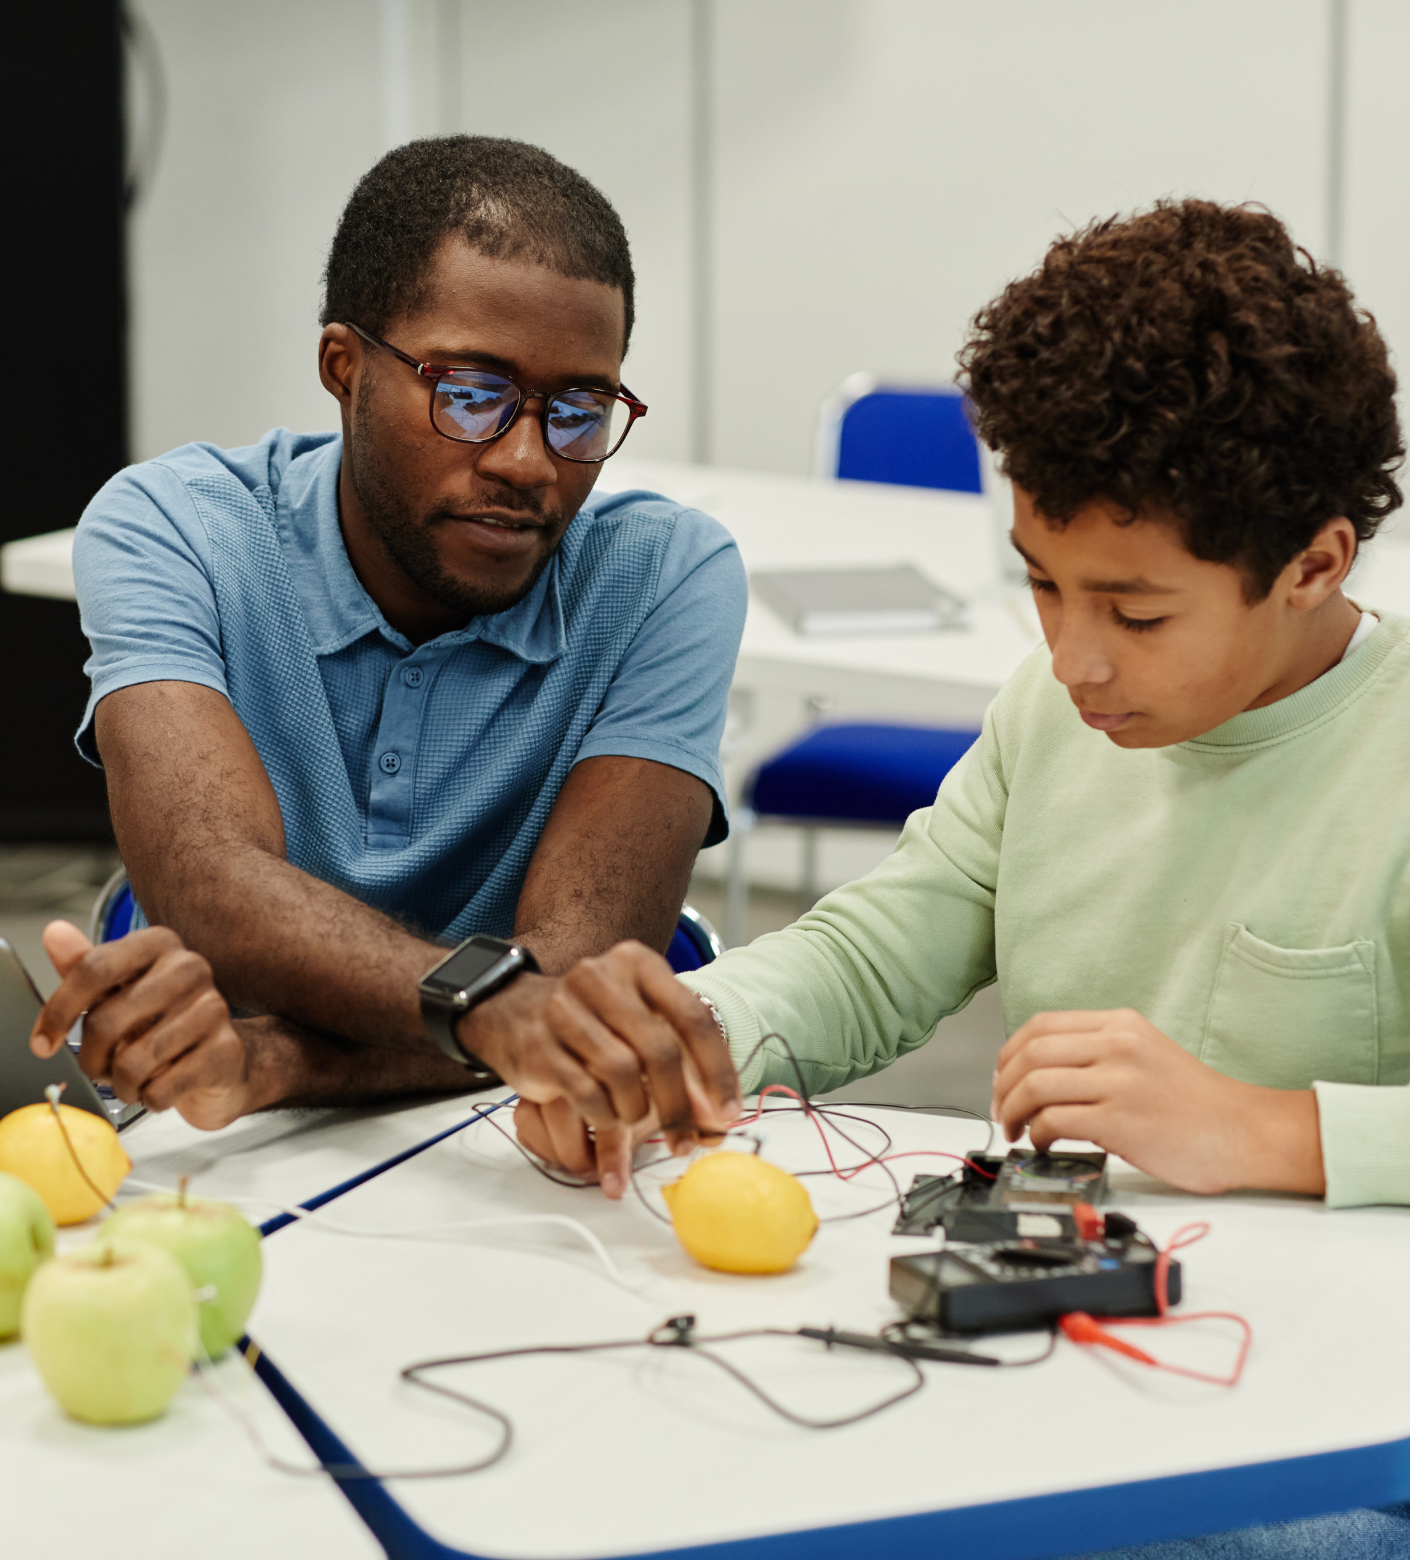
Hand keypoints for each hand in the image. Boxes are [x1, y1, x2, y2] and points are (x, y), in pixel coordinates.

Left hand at [30, 921, 258, 1129]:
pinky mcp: (225, 1049)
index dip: (59, 1011)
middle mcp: (190, 968)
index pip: (94, 968)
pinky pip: (161, 1089)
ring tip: (132, 1081)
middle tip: (99, 1068)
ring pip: (132, 1062)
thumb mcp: (121, 992)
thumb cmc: (165, 1024)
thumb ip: (86, 966)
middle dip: (91, 1060)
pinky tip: (160, 1088)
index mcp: (159, 944)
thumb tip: (55, 933)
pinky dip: (150, 1099)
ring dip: (122, 1085)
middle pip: (105, 1021)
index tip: (44, 1042)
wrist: (222, 1059)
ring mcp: (213, 1007)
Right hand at [464, 940, 741, 1198]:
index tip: (729, 1113)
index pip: (693, 1017)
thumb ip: (681, 1061)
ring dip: (635, 1110)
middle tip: (685, 1142)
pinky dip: (605, 1116)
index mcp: (637, 964)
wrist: (510, 1008)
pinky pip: (587, 1094)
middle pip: (660, 1050)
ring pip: (624, 1075)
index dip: (718, 1071)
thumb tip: (717, 1120)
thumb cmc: (593, 1020)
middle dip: (679, 1106)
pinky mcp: (539, 1046)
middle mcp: (601, 978)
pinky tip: (605, 1117)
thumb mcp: (638, 1021)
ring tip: (631, 1116)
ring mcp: (564, 1010)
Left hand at [991, 1007, 1324, 1195]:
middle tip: (1001, 1110)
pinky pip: (1054, 1121)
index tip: (1001, 1077)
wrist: (1244, 1132)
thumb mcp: (1146, 1054)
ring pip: (1035, 1085)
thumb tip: (1039, 1075)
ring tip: (1016, 1130)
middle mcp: (1118, 1045)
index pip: (1041, 1025)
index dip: (1009, 1053)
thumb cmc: (1196, 1103)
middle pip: (1030, 1054)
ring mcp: (1119, 1081)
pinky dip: (1037, 1134)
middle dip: (1003, 1085)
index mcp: (1120, 1025)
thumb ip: (1098, 1053)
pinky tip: (1043, 1145)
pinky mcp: (1120, 1120)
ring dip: (1013, 1111)